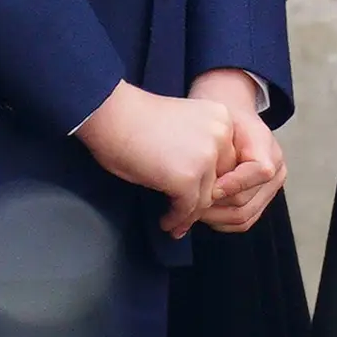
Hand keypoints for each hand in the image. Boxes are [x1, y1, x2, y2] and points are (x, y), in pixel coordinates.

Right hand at [77, 83, 237, 237]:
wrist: (110, 113)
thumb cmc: (134, 117)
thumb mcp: (183, 125)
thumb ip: (199, 146)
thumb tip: (200, 182)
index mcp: (222, 118)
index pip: (226, 161)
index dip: (209, 181)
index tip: (195, 195)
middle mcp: (220, 136)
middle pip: (220, 181)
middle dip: (202, 199)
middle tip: (185, 213)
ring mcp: (205, 157)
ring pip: (205, 199)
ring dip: (188, 215)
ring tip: (174, 223)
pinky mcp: (187, 178)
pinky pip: (187, 209)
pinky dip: (176, 219)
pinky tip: (165, 222)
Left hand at [190, 69, 283, 232]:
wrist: (232, 115)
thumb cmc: (222, 118)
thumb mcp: (221, 122)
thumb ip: (220, 148)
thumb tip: (210, 186)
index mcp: (269, 149)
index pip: (259, 172)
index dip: (231, 183)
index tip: (205, 186)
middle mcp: (277, 172)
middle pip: (246, 202)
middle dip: (214, 205)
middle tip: (186, 204)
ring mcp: (271, 190)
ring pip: (243, 217)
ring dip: (214, 217)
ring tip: (191, 209)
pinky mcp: (262, 202)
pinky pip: (243, 221)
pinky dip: (221, 221)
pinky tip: (202, 212)